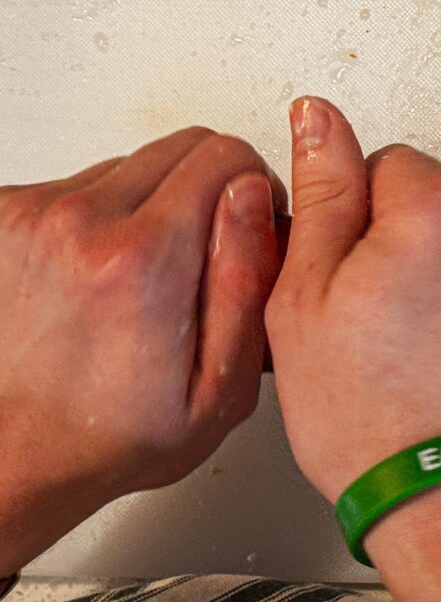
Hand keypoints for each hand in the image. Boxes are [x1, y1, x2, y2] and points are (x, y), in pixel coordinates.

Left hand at [0, 128, 282, 573]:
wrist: (14, 455)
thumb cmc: (113, 434)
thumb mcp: (222, 388)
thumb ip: (250, 280)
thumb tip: (253, 197)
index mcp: (143, 257)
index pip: (228, 155)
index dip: (255, 194)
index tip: (248, 233)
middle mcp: (79, 222)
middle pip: (183, 147)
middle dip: (210, 190)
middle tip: (202, 254)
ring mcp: (31, 214)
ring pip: (133, 165)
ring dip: (152, 205)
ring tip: (144, 276)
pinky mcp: (3, 215)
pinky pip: (82, 186)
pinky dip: (102, 219)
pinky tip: (100, 276)